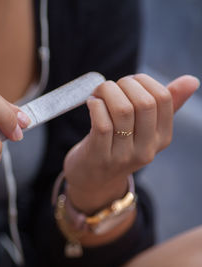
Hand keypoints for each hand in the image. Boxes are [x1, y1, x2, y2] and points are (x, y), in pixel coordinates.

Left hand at [63, 74, 198, 212]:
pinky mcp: (99, 156)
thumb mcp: (144, 129)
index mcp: (162, 138)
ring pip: (122, 110)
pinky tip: (91, 104)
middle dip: (124, 85)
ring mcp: (123, 155)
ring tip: (98, 94)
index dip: (143, 81)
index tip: (129, 82)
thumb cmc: (118, 146)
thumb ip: (165, 105)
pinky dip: (95, 105)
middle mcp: (146, 148)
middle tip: (111, 87)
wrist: (93, 180)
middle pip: (144, 103)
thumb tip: (191, 80)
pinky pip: (102, 123)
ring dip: (106, 92)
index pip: (163, 99)